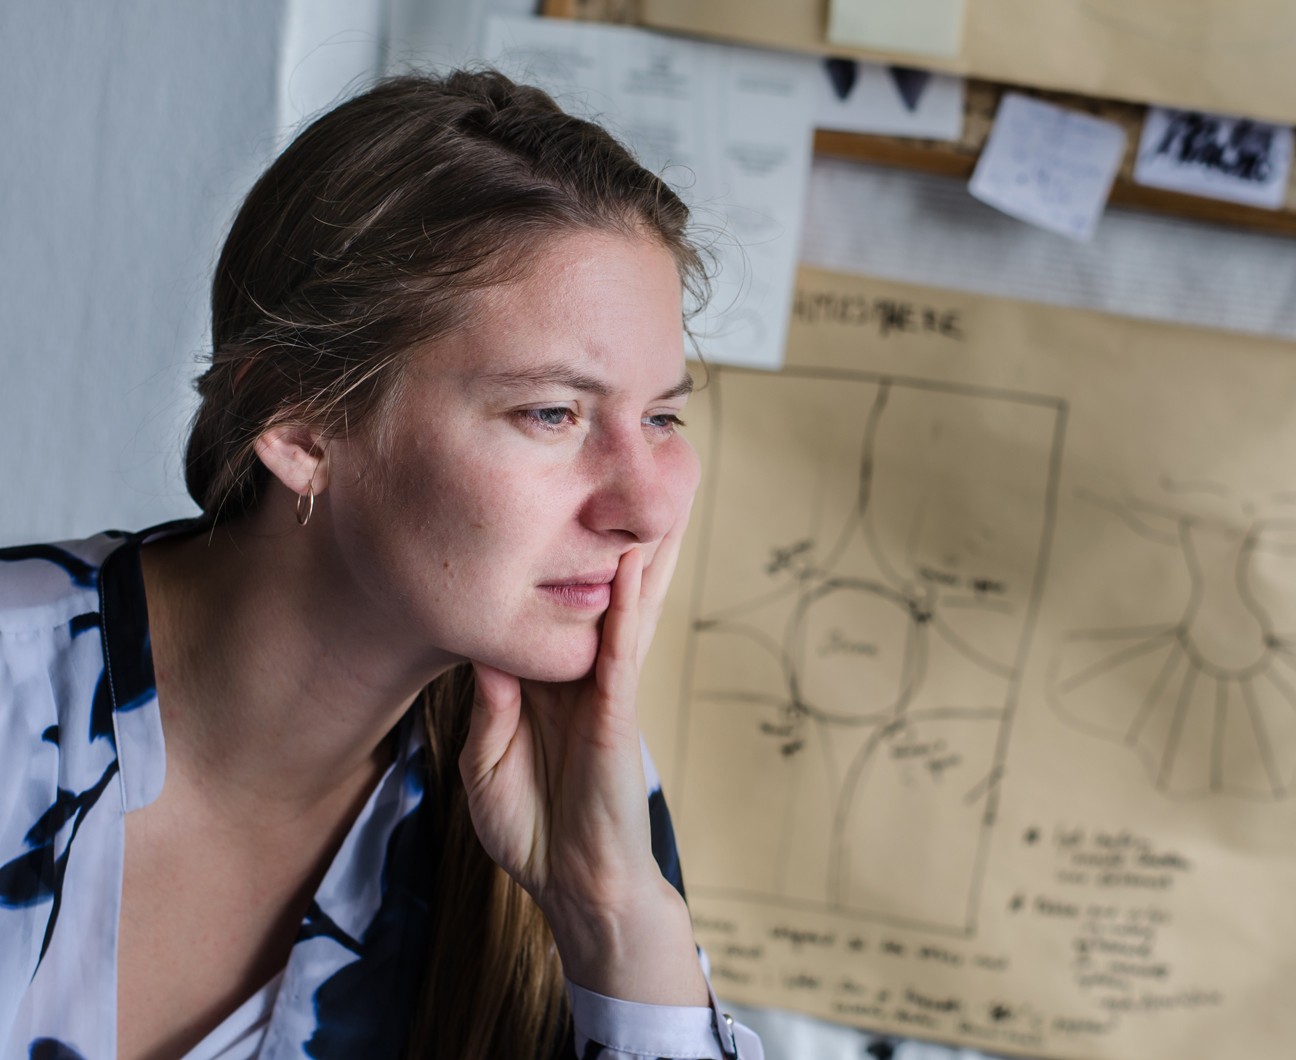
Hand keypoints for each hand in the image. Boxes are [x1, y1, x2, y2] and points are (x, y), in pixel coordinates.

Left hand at [458, 518, 706, 1004]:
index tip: (552, 499)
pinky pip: (622, 648)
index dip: (562, 552)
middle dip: (622, 532)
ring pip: (630, 605)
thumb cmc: (534, 829)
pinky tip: (633, 564)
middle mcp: (585, 674)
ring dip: (643, 549)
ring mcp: (605, 689)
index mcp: (554, 683)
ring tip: (656, 491)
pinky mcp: (615, 713)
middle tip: (636, 470)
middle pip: (609, 589)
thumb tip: (487, 648)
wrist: (572, 885)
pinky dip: (628, 604)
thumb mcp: (489, 756)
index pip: (559, 603)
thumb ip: (492, 702)